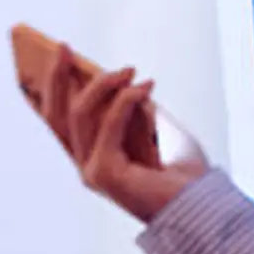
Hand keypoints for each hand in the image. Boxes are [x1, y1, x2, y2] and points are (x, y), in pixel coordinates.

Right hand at [43, 44, 209, 223]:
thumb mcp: (157, 131)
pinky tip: (147, 86)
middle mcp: (86, 165)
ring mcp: (92, 171)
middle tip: (63, 47)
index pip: (60, 121)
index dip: (52, 88)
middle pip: (58, 115)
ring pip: (80, 115)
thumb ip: (135, 110)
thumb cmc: (185, 173)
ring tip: (130, 69)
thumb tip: (121, 80)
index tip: (59, 55)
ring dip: (104, 84)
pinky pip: (109, 126)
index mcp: (94, 157)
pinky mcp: (105, 174)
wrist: (201, 206)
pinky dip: (127, 101)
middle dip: (57, 78)